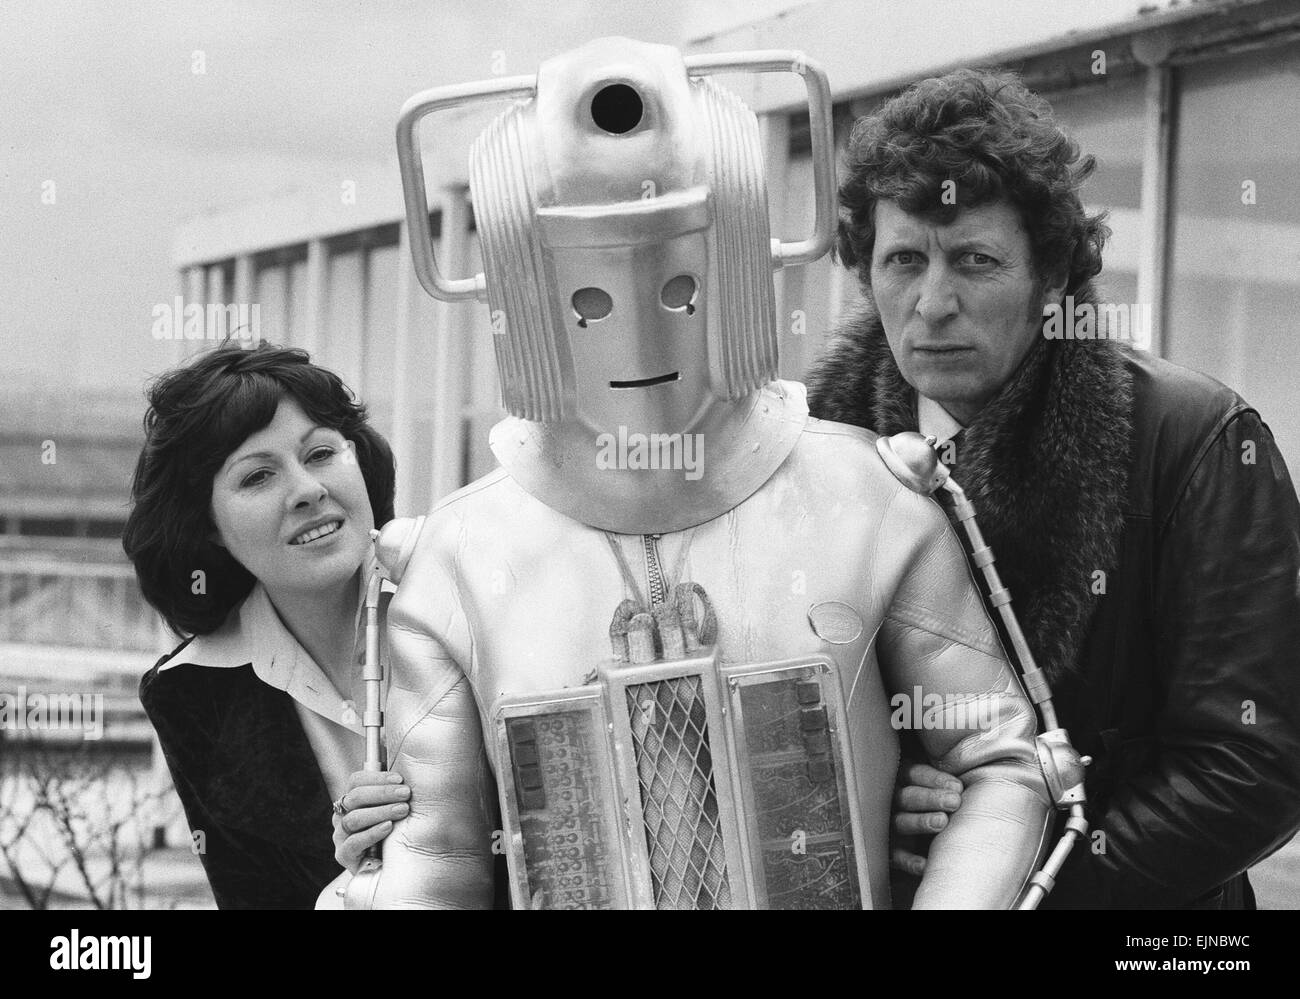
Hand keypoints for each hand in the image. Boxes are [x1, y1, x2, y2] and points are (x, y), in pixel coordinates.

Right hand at [332, 770, 409, 873]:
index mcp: (352, 801)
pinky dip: (372, 833)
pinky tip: (388, 827)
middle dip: (383, 793)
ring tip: (402, 810)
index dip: (377, 777)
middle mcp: (342, 816)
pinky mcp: (343, 855)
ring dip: (381, 811)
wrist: (385, 869)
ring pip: (354, 818)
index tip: (399, 779)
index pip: (356, 781)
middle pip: (355, 797)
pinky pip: (353, 842)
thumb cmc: (391, 836)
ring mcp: (341, 835)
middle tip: (405, 793)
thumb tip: (412, 778)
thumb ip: (396, 795)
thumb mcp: (393, 812)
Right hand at [890, 760, 963, 876]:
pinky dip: (909, 861)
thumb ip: (951, 784)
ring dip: (920, 822)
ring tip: (942, 822)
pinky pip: (896, 856)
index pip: (914, 773)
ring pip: (900, 822)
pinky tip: (925, 864)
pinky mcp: (890, 851)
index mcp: (905, 780)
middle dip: (930, 798)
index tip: (958, 787)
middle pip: (906, 796)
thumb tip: (979, 779)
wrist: (929, 846)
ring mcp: (890, 827)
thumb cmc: (944, 810)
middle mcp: (894, 802)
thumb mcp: (943, 790)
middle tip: (955, 802)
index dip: (934, 779)